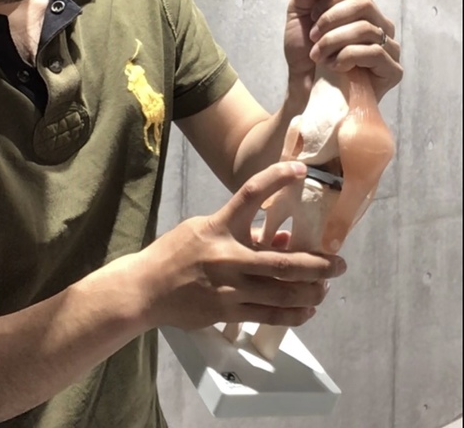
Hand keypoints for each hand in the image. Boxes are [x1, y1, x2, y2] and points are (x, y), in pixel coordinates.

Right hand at [137, 163, 345, 330]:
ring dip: (311, 291)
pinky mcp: (228, 312)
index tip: (300, 170)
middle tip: (340, 263)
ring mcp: (230, 288)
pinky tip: (307, 310)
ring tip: (325, 287)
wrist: (145, 289)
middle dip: (318, 264)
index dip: (277, 178)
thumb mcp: (203, 229)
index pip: (251, 195)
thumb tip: (284, 237)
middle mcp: (228, 256)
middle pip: (283, 261)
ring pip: (282, 293)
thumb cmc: (175, 253)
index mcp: (219, 227)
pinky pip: (269, 315)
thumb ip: (242, 231)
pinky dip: (293, 313)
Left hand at [284, 0, 401, 101]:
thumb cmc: (304, 53)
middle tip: (314, 39)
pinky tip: (334, 67)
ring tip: (319, 56)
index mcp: (362, 8)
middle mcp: (380, 24)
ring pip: (366, 29)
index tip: (311, 19)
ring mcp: (390, 47)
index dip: (328, 0)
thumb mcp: (298, 13)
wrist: (303, 88)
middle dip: (330, 22)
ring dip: (333, 42)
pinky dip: (346, 58)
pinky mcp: (393, 70)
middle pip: (362, 4)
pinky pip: (374, 52)